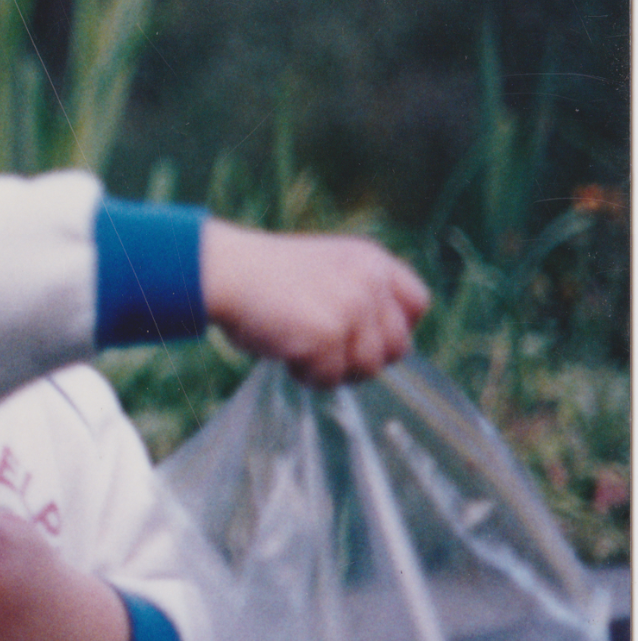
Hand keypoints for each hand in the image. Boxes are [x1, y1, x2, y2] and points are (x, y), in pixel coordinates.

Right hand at [201, 221, 428, 388]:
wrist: (223, 271)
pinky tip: (285, 353)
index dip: (396, 327)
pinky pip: (330, 380)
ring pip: (368, 369)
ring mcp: (351, 309)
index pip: (417, 303)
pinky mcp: (327, 336)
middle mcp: (369, 282)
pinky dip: (306, 375)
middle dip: (363, 358)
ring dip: (333, 370)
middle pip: (398, 347)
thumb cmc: (264, 277)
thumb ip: (359, 295)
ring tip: (301, 350)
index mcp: (371, 260)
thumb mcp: (326, 270)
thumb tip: (388, 347)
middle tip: (326, 351)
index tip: (365, 336)